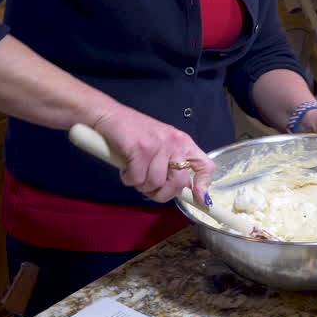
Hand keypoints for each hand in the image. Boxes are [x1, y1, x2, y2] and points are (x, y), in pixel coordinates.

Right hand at [90, 106, 215, 203]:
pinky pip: (137, 179)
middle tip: (149, 190)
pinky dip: (128, 179)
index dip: (204, 186)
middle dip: (162, 194)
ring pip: (155, 183)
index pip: (205, 166)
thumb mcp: (161, 144)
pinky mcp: (141, 149)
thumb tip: (177, 190)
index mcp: (183, 142)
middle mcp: (175, 143)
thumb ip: (171, 164)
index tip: (199, 199)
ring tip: (134, 174)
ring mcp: (159, 145)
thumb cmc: (134, 133)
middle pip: (179, 182)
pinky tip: (125, 168)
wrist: (110, 116)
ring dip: (141, 185)